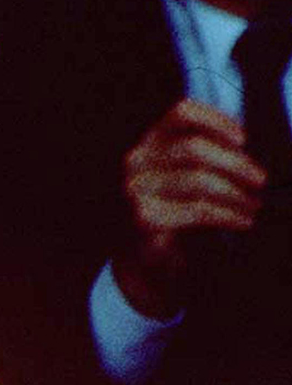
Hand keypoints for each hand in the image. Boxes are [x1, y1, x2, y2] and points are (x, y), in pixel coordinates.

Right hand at [114, 99, 266, 316]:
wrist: (146, 259)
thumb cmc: (175, 211)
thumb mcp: (187, 175)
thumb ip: (207, 156)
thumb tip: (248, 149)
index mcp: (149, 143)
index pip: (181, 113)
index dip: (216, 119)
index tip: (244, 138)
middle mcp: (136, 162)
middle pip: (194, 148)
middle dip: (235, 163)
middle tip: (261, 180)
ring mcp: (136, 191)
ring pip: (198, 180)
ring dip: (236, 193)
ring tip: (255, 204)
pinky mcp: (144, 219)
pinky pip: (198, 210)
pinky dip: (229, 214)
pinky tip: (243, 220)